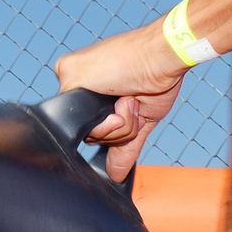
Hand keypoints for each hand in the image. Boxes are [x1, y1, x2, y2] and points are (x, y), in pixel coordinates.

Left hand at [55, 27, 186, 179]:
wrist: (164, 56)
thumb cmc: (157, 76)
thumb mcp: (140, 119)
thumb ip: (125, 146)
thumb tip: (117, 175)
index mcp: (91, 88)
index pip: (94, 126)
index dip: (116, 126)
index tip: (131, 102)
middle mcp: (76, 81)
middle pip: (90, 133)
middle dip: (118, 128)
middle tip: (131, 100)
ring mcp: (69, 77)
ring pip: (88, 131)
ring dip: (118, 124)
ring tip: (128, 97)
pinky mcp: (68, 74)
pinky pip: (84, 123)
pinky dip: (110, 120)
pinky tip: (121, 97)